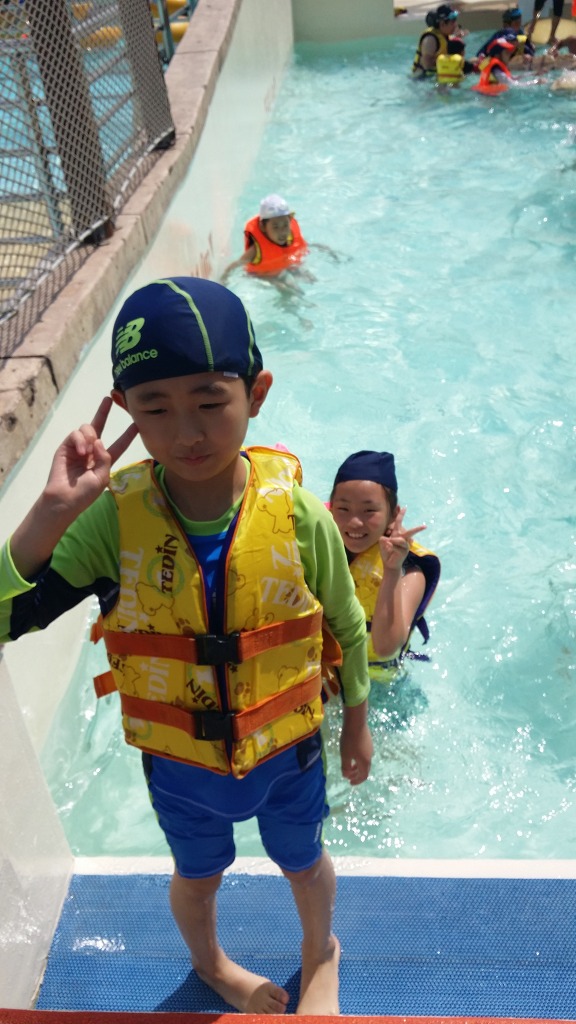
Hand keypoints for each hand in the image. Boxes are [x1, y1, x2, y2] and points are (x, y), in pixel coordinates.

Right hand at [43, 396, 138, 516]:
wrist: (64, 499)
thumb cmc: (85, 493)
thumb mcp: (102, 477)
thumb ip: (105, 458)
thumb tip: (99, 440)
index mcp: (104, 460)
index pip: (119, 445)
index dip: (127, 435)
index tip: (136, 425)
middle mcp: (92, 451)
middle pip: (99, 427)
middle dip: (103, 412)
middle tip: (109, 398)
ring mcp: (79, 447)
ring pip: (87, 428)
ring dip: (90, 436)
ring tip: (88, 451)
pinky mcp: (66, 446)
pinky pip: (75, 434)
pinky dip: (80, 440)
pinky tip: (82, 451)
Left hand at [340, 721, 372, 784]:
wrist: (356, 722)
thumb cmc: (349, 741)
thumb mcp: (345, 755)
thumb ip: (346, 767)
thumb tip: (346, 776)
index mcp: (364, 762)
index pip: (363, 776)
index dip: (357, 781)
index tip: (350, 782)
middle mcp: (369, 756)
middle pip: (365, 769)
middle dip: (357, 774)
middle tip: (349, 775)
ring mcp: (370, 748)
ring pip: (365, 762)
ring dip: (357, 766)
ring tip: (350, 765)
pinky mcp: (368, 741)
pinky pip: (364, 755)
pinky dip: (358, 759)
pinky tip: (352, 754)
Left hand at [379, 506, 425, 571]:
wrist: (389, 563)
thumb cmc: (386, 552)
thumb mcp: (382, 544)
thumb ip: (383, 540)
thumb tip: (386, 538)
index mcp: (396, 534)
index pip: (398, 523)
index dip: (400, 515)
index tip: (403, 507)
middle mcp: (402, 538)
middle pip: (409, 531)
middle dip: (414, 526)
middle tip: (419, 522)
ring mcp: (405, 545)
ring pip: (400, 539)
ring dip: (394, 540)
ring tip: (389, 542)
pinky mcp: (404, 551)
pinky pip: (398, 546)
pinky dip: (392, 546)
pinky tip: (390, 549)